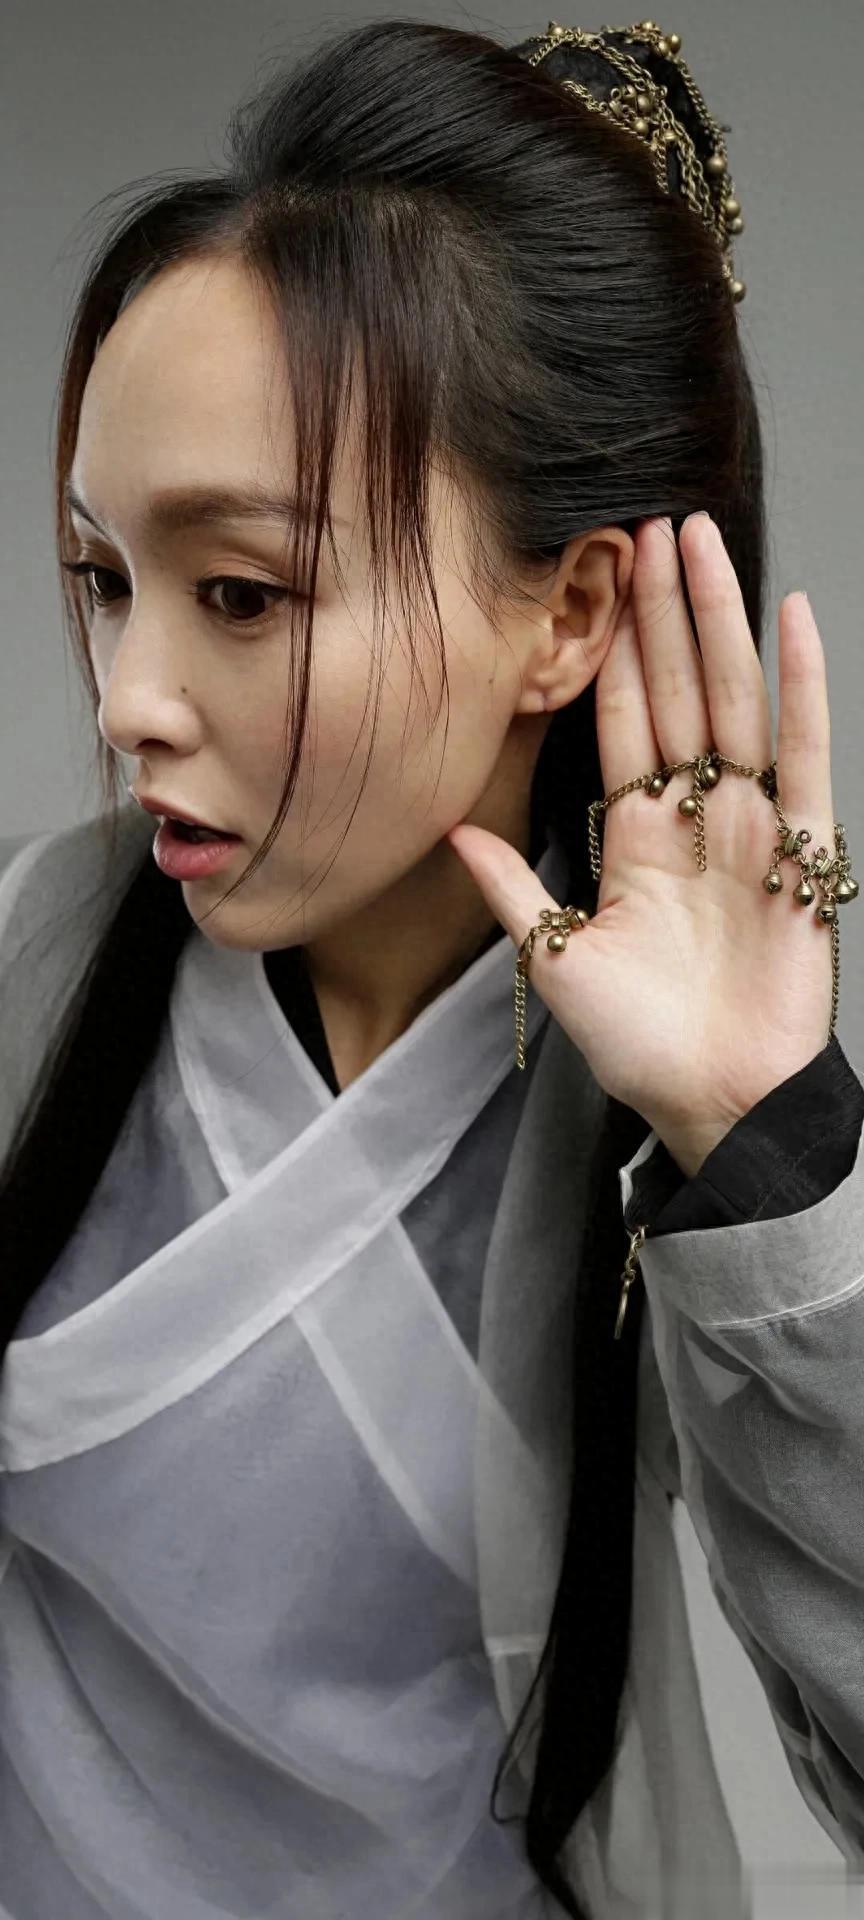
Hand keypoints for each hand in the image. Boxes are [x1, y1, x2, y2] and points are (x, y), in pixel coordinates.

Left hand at [446, 514, 838, 1175]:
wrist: (714, 1104)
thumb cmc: (642, 1044)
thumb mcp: (556, 960)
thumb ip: (514, 889)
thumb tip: (452, 831)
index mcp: (637, 839)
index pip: (624, 722)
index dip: (613, 651)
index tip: (602, 581)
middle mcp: (696, 820)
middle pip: (677, 691)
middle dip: (663, 610)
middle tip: (653, 525)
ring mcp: (752, 829)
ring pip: (733, 702)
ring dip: (718, 621)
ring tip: (701, 542)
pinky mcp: (803, 852)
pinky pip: (805, 755)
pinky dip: (801, 687)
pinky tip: (790, 619)